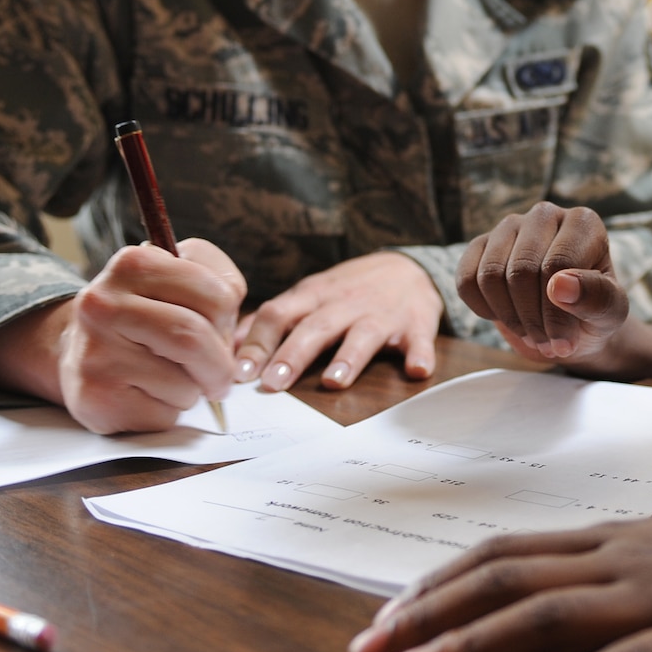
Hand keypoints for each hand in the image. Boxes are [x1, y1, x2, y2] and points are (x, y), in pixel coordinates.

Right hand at [0, 238, 246, 433]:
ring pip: (182, 384)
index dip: (230, 322)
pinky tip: (147, 395)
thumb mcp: (181, 279)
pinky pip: (161, 414)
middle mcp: (103, 303)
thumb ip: (219, 284)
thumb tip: (230, 329)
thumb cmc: (147, 314)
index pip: (217, 295)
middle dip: (220, 366)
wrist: (80, 350)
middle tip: (219, 377)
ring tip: (171, 379)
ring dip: (193, 391)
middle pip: (193, 339)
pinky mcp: (93, 397)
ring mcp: (93, 352)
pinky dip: (169, 412)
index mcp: (133, 264)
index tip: (220, 331)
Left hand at [233, 252, 441, 391]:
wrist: (408, 268)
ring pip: (362, 335)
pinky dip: (420, 355)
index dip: (257, 342)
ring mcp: (381, 315)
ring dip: (349, 358)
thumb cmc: (348, 290)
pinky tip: (416, 370)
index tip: (239, 373)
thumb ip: (273, 319)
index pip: (278, 314)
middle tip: (273, 384)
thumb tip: (230, 344)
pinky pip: (420, 341)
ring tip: (334, 383)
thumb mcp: (308, 295)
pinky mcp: (416, 325)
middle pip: (315, 327)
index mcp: (313, 296)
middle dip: (293, 354)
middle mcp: (344, 304)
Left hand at [347, 495, 651, 651]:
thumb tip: (544, 590)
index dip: (437, 584)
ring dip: (472, 647)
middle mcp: (625, 560)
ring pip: (549, 616)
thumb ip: (613, 566)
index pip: (505, 553)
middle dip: (429, 616)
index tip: (382, 617)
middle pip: (506, 581)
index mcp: (616, 539)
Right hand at [456, 203, 630, 362]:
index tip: (564, 343)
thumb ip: (597, 298)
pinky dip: (483, 308)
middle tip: (548, 342)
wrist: (570, 326)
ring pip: (491, 274)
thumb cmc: (594, 314)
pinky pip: (466, 280)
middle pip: (521, 269)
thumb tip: (560, 285)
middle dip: (532, 318)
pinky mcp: (481, 246)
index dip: (556, 312)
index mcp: (583, 223)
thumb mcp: (610, 314)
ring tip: (532, 332)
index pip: (557, 265)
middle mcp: (545, 215)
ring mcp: (509, 227)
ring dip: (509, 316)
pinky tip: (506, 315)